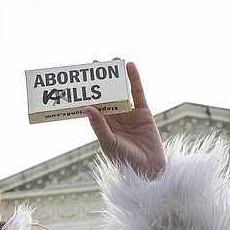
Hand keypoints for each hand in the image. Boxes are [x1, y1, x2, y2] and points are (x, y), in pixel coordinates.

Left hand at [83, 62, 164, 179]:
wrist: (148, 170)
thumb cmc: (125, 161)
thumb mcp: (109, 143)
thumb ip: (99, 126)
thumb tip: (86, 108)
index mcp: (102, 126)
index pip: (92, 105)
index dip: (87, 92)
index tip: (80, 78)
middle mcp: (114, 119)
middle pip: (106, 95)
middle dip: (101, 80)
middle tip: (95, 63)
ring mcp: (129, 115)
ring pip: (122, 92)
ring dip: (118, 77)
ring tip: (114, 60)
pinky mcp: (143, 113)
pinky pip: (138, 94)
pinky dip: (135, 80)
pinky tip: (131, 67)